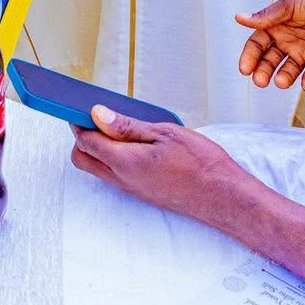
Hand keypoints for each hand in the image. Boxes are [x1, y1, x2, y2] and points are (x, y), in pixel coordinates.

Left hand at [70, 107, 249, 222]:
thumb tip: (97, 115)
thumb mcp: (165, 133)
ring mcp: (132, 190)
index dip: (79, 122)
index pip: (86, 142)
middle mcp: (123, 180)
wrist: (224, 197)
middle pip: (83, 159)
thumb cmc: (201, 163)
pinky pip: (115, 176)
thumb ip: (127, 126)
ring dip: (98, 149)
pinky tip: (133, 144)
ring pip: (98, 169)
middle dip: (82, 137)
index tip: (82, 107)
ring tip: (118, 127)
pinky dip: (114, 159)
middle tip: (98, 117)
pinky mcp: (142, 194)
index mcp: (125, 162)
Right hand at [236, 0, 304, 91]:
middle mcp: (289, 39)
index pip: (258, 44)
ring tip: (281, 81)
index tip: (245, 69)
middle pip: (270, 60)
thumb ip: (267, 17)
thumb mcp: (291, 5)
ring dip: (284, 77)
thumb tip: (239, 18)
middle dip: (264, 71)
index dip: (250, 57)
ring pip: (289, 70)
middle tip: (260, 80)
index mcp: (278, 24)